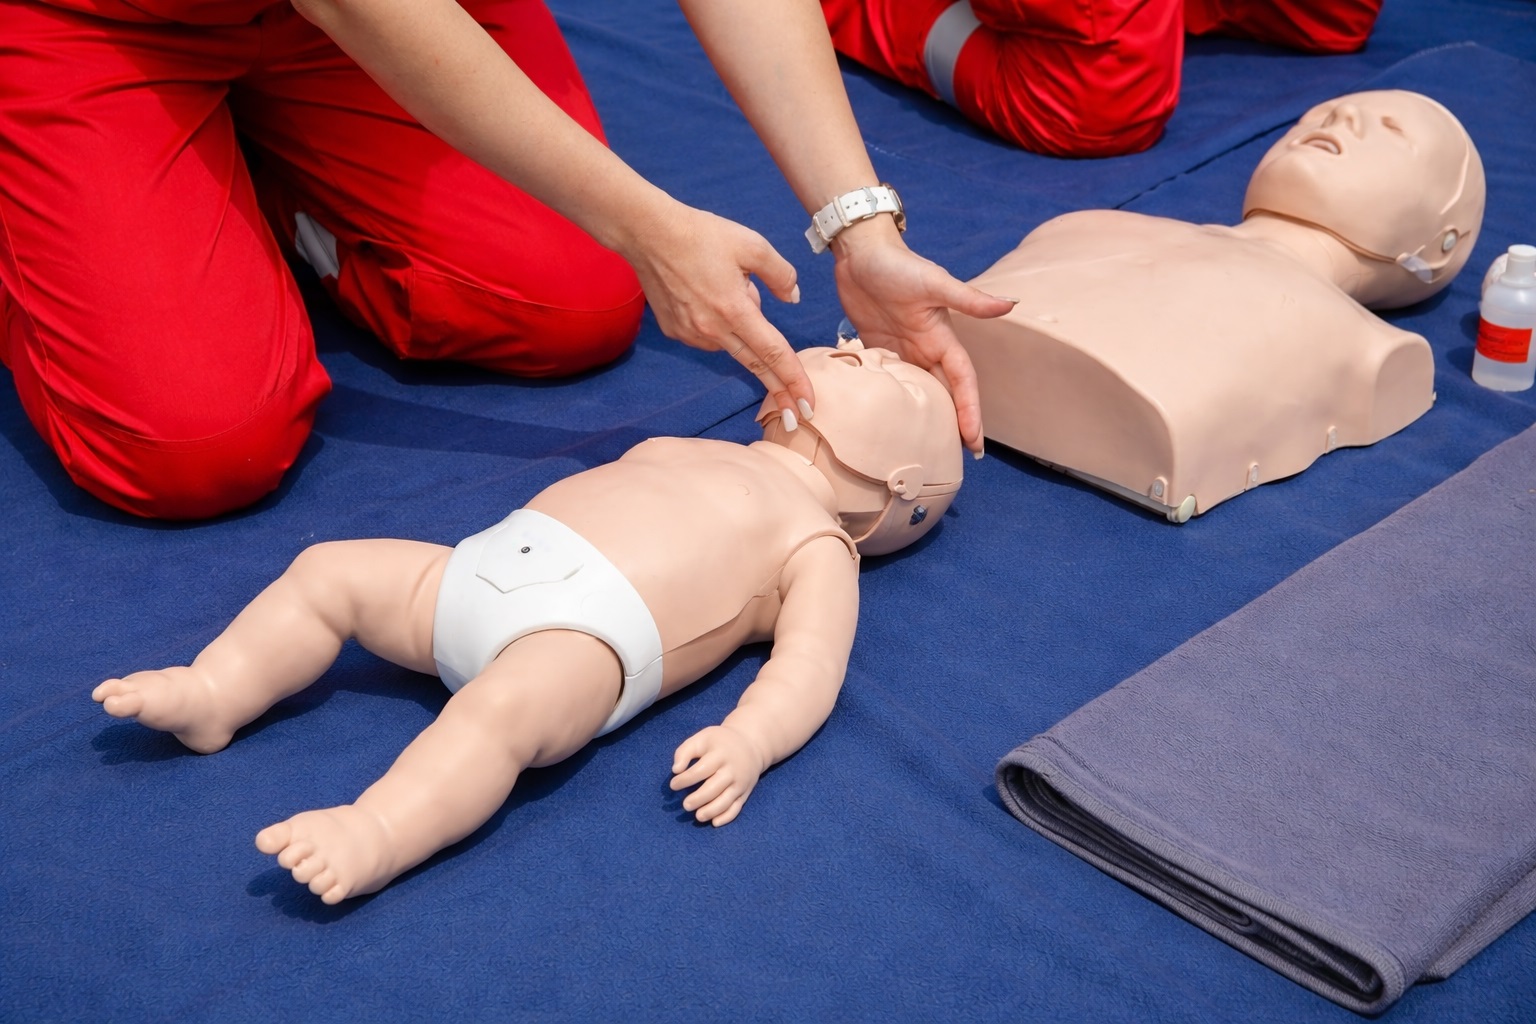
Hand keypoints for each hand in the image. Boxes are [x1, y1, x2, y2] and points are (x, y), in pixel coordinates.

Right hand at [620, 202, 813, 425]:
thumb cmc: (702, 234)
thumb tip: (792, 299)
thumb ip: (781, 275)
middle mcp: (712, 330)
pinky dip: (720, 324)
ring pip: (732, 344)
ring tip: (725, 283)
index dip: (794, 380)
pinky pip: (710, 337)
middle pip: (756, 366)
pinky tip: (709, 294)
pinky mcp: (675, 332)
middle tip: (798, 416)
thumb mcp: (752, 245)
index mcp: (735, 309)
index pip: (773, 353)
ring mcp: (690, 334)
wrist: (647, 233)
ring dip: (743, 330)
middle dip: (780, 391)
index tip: (809, 404)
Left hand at [670, 725, 767, 826]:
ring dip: (711, 811)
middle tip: (685, 805)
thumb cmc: (720, 742)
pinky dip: (727, 817)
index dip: (685, 779)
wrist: (752, 744)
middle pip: (714, 788)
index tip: (673, 785)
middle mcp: (732, 769)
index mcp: (720, 754)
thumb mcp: (703, 738)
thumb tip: (676, 770)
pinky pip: (737, 807)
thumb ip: (685, 751)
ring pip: (726, 800)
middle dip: (698, 799)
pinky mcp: (745, 792)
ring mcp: (740, 782)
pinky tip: (714, 822)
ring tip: (698, 816)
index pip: (701, 770)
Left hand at [831, 219, 1016, 454]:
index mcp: (942, 338)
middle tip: (956, 458)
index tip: (974, 443)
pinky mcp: (876, 349)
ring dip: (925, 417)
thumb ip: (969, 299)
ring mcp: (901, 350)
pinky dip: (892, 401)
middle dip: (953, 424)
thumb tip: (1010, 305)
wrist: (861, 251)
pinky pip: (887, 382)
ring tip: (925, 448)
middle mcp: (925, 348)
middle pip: (944, 394)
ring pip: (917, 392)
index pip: (962, 382)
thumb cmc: (899, 265)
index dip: (969, 411)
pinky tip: (888, 423)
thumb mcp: (936, 283)